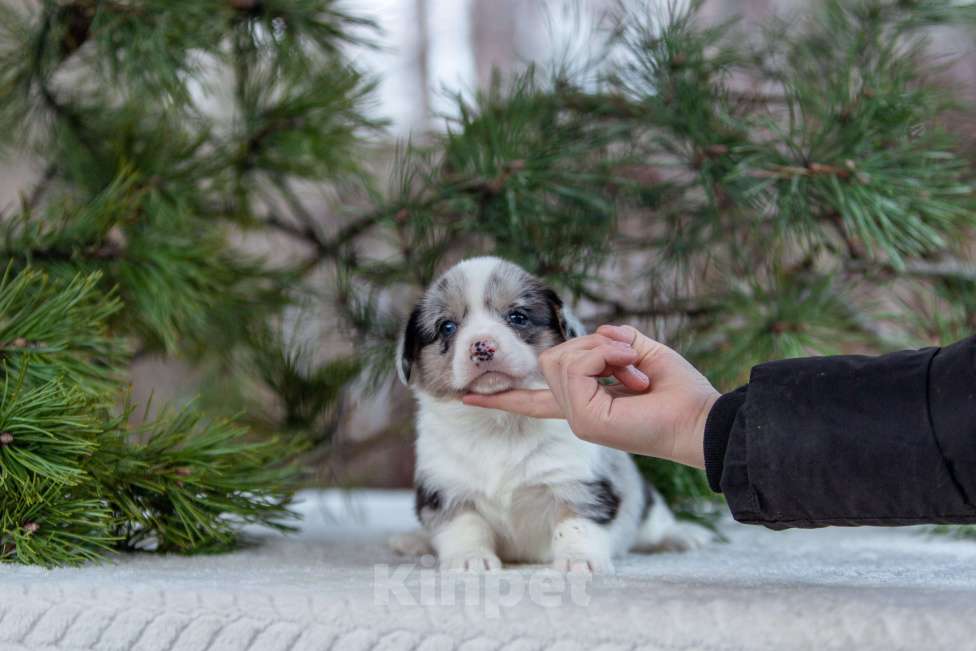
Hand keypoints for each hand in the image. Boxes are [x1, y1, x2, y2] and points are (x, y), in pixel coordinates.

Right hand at [461, 324, 719, 467]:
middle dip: (592, 346)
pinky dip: (604, 358)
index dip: (502, 396)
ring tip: (634, 370)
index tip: (466, 396)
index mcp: (584, 404)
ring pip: (561, 359)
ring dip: (602, 351)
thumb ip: (612, 340)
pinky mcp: (584, 419)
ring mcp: (577, 419)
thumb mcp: (642, 353)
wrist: (701, 420)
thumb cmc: (678, 392)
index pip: (533, 399)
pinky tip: (629, 376)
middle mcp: (575, 414)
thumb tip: (595, 334)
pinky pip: (576, 366)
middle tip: (631, 362)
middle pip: (552, 360)